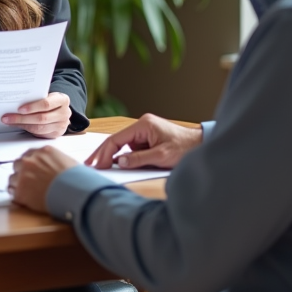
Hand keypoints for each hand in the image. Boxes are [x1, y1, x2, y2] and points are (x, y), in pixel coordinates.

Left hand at [2, 92, 71, 138]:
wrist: (60, 111)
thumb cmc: (51, 101)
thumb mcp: (47, 96)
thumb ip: (36, 98)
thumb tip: (15, 101)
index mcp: (62, 100)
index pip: (46, 104)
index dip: (32, 107)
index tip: (19, 109)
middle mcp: (64, 113)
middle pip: (42, 118)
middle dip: (22, 118)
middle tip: (8, 117)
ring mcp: (61, 125)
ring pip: (39, 128)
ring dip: (22, 125)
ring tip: (9, 121)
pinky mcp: (56, 134)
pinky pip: (39, 134)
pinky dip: (27, 129)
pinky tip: (18, 125)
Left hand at [7, 147, 77, 213]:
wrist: (74, 193)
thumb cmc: (77, 180)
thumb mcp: (68, 162)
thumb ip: (55, 161)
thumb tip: (55, 168)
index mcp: (43, 152)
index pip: (29, 154)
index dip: (31, 164)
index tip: (32, 170)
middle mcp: (30, 161)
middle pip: (18, 164)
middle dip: (22, 172)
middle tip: (30, 181)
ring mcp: (23, 175)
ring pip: (13, 179)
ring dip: (19, 185)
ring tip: (29, 193)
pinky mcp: (20, 191)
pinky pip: (13, 193)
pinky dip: (19, 197)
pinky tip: (27, 200)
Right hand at [84, 113, 202, 169]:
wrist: (200, 145)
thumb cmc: (184, 148)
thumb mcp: (161, 156)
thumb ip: (139, 159)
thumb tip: (120, 162)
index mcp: (143, 125)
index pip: (117, 139)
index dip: (106, 153)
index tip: (98, 165)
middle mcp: (142, 126)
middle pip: (116, 140)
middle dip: (103, 153)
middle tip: (90, 164)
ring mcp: (144, 132)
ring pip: (123, 145)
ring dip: (114, 156)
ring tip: (101, 166)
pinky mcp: (147, 139)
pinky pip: (132, 148)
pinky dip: (125, 157)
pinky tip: (118, 164)